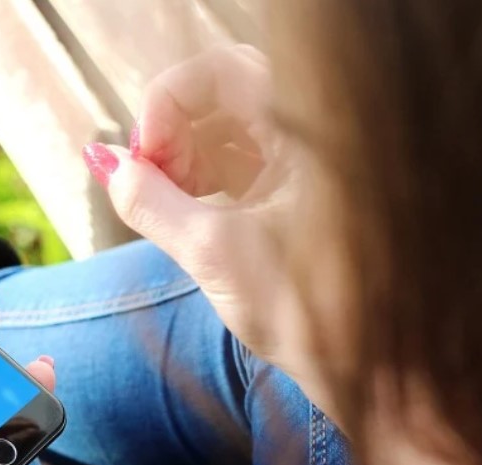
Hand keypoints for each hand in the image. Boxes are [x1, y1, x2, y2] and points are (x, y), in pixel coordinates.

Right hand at [85, 45, 333, 413]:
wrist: (378, 375)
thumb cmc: (315, 318)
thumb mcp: (213, 256)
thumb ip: (149, 203)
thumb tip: (103, 164)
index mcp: (313, 134)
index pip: (223, 73)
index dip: (168, 103)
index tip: (140, 156)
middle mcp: (317, 136)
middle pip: (224, 96)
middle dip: (171, 132)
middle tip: (145, 180)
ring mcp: (312, 164)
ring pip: (230, 129)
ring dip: (183, 157)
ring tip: (162, 202)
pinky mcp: (302, 194)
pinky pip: (244, 162)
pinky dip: (205, 178)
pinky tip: (185, 212)